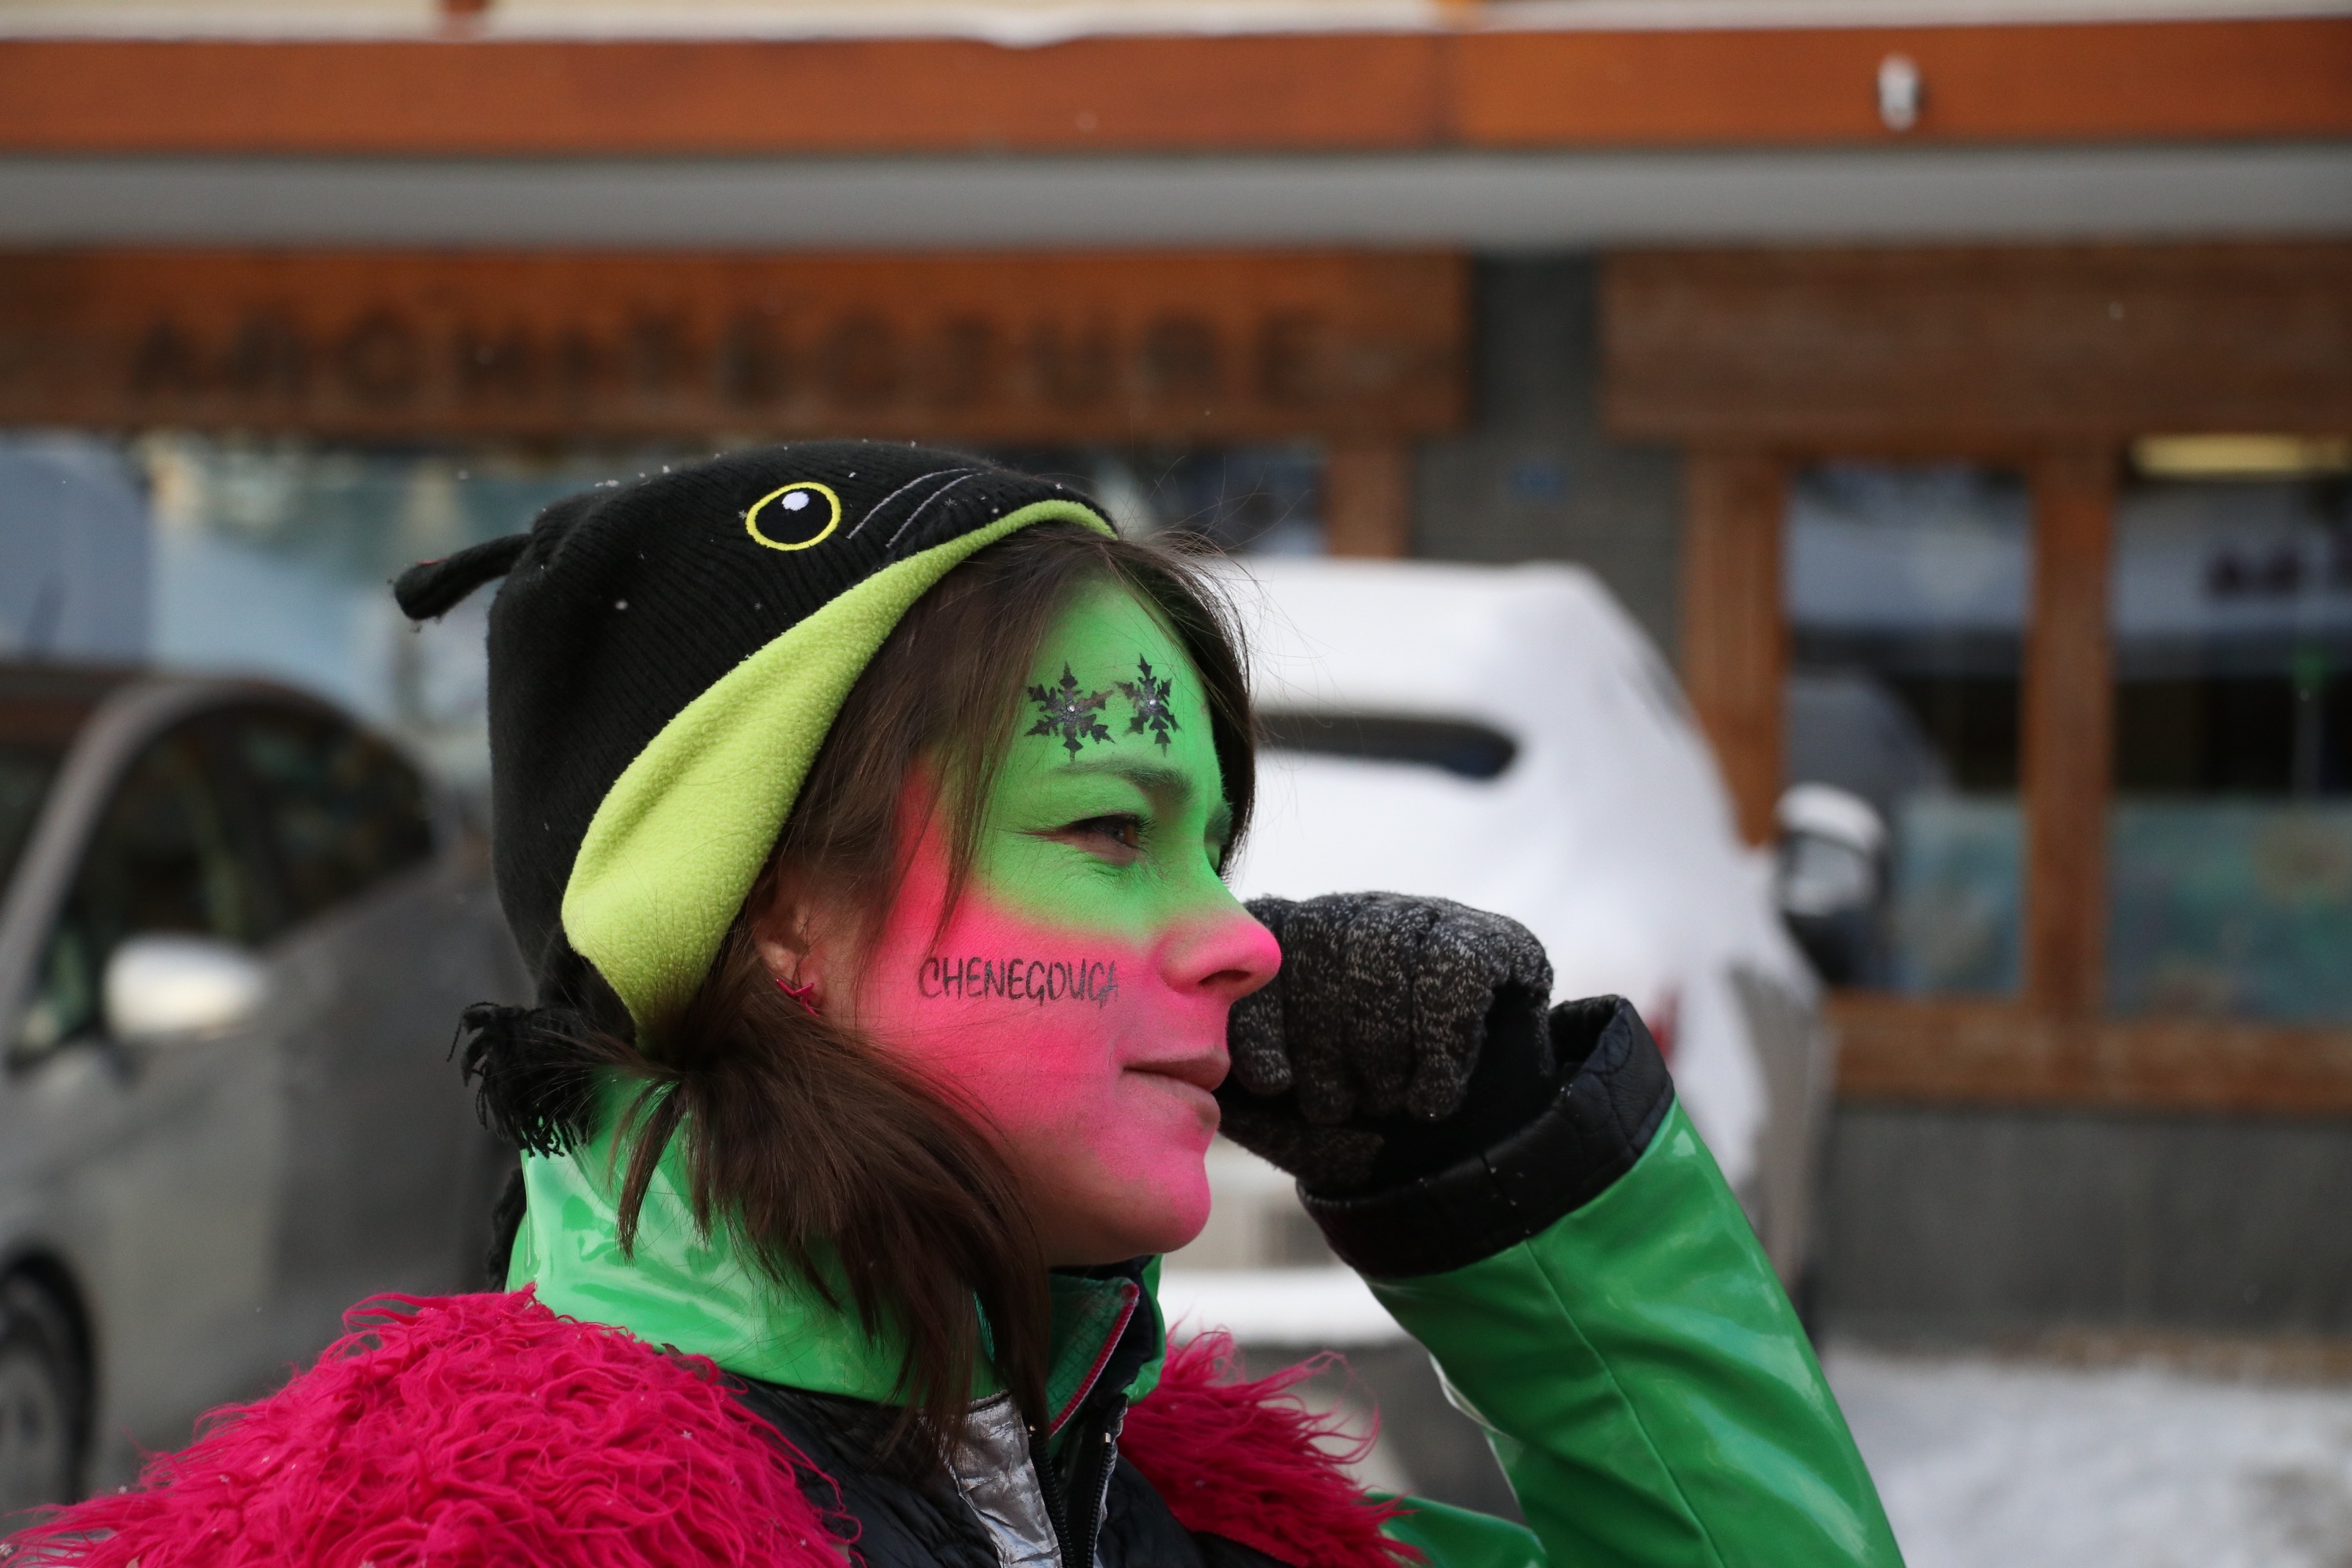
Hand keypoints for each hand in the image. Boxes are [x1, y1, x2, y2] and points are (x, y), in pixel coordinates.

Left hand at [1219, 892, 1553, 1193]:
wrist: (1454, 1159)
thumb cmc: (1349, 1130)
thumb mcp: (1278, 1119)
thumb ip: (1226, 1089)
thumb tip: (1184, 1068)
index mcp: (1285, 942)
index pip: (1256, 943)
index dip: (1262, 1013)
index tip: (1272, 1083)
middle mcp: (1350, 915)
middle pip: (1324, 946)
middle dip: (1328, 1046)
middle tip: (1340, 1106)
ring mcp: (1422, 919)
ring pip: (1387, 953)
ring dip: (1384, 1051)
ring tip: (1387, 1103)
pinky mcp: (1492, 941)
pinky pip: (1454, 970)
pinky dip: (1440, 1045)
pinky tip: (1433, 1098)